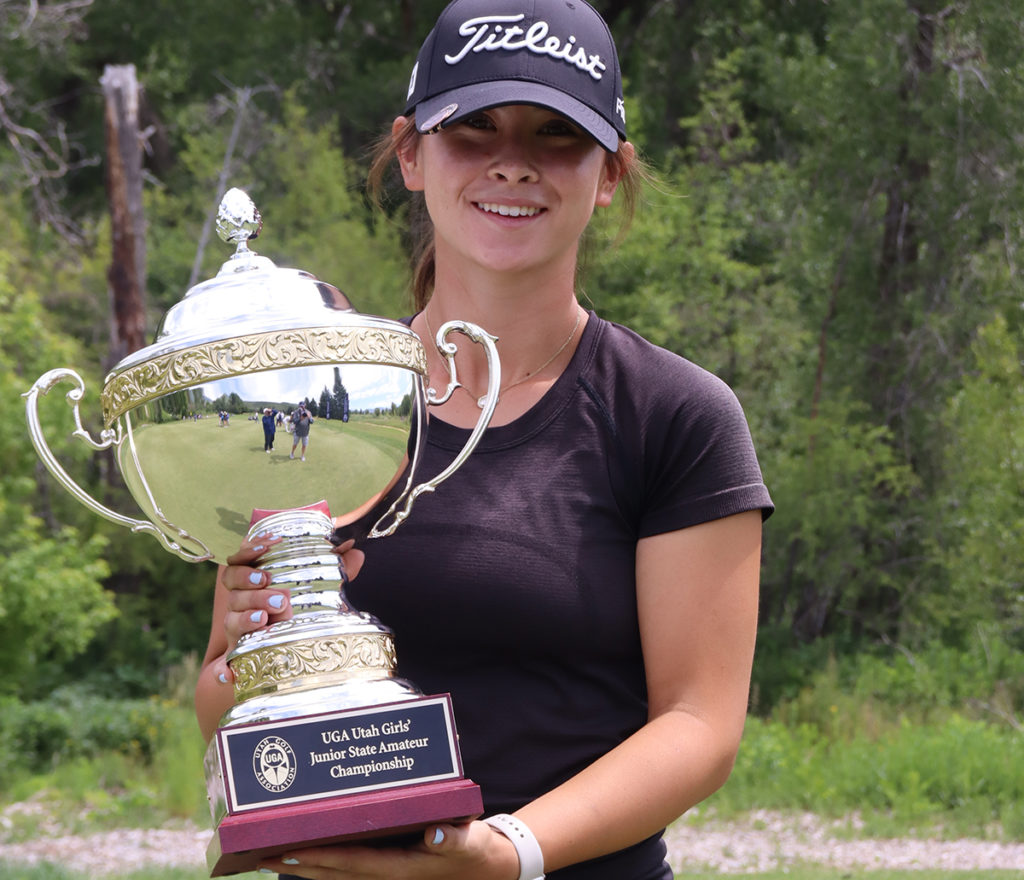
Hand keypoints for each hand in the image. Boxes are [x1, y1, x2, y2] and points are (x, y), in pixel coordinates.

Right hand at [209, 534, 364, 685]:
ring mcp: (238, 625)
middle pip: (233, 583)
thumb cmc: (300, 612)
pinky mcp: (238, 653)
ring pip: (232, 615)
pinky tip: (232, 672)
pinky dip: (226, 667)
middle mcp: (241, 599)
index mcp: (255, 579)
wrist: (286, 654)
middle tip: (272, 585)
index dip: (250, 549)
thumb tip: (355, 551)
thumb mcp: (320, 589)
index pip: (241, 558)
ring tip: (267, 615)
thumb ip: (336, 568)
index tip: (270, 544)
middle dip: (249, 580)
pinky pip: (225, 660)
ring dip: (248, 613)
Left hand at [257, 819, 517, 879]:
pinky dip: (325, 868)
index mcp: (402, 868)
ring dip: (306, 870)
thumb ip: (453, 839)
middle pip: (335, 874)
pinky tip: (307, 860)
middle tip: (264, 853)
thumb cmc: (475, 850)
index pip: (352, 864)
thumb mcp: (471, 840)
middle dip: (300, 865)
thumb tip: (434, 836)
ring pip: (336, 876)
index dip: (321, 859)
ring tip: (273, 857)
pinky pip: (349, 873)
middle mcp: (388, 878)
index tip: (292, 850)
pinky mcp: (388, 873)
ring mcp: (386, 878)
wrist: (488, 868)